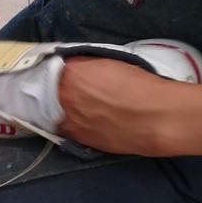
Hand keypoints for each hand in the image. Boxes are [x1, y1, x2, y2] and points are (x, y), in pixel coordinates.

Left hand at [57, 57, 190, 156]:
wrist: (154, 118)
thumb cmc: (138, 85)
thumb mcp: (109, 63)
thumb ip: (85, 65)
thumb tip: (74, 67)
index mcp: (70, 73)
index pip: (51, 68)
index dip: (56, 71)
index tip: (60, 71)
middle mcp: (62, 97)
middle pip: (47, 91)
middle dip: (54, 89)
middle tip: (66, 88)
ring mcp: (67, 120)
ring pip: (52, 112)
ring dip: (57, 107)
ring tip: (72, 105)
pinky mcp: (77, 139)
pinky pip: (64, 128)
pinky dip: (69, 123)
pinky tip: (80, 120)